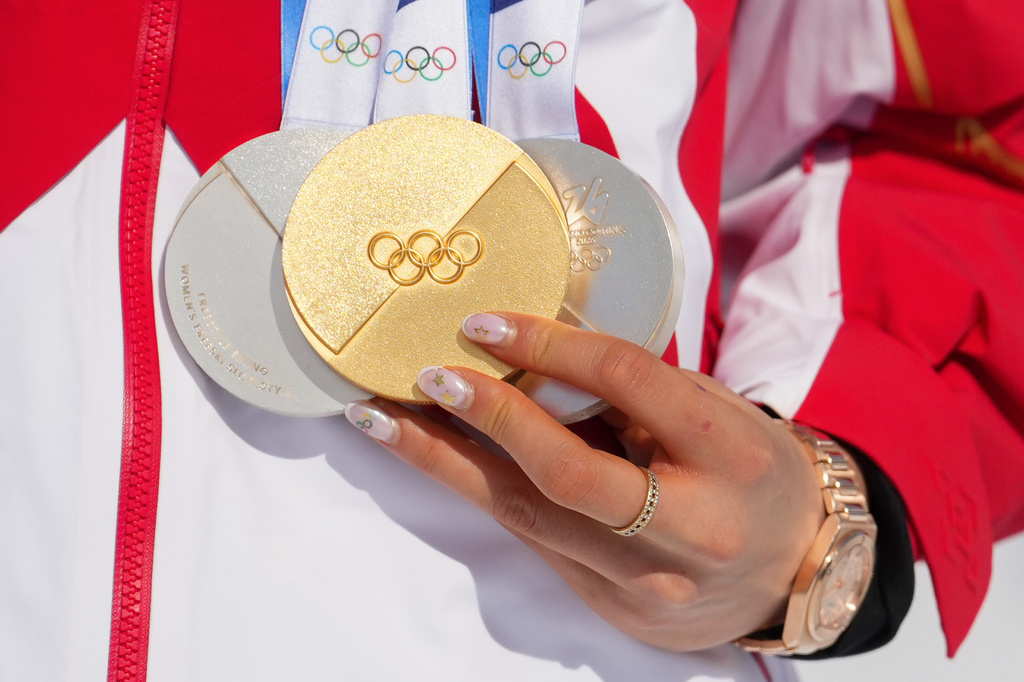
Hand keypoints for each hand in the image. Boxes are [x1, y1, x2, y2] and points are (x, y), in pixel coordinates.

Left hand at [344, 312, 824, 650]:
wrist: (794, 573)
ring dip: (444, 462)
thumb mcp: (715, 414)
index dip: (549, 344)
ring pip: (528, 515)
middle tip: (427, 375)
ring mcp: (647, 577)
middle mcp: (692, 525)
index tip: (484, 321)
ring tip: (381, 419)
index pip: (628, 381)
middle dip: (490, 416)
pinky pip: (532, 539)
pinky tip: (434, 456)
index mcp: (731, 454)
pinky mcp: (613, 603)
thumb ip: (638, 389)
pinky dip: (478, 490)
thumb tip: (534, 344)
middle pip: (568, 472)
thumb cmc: (751, 473)